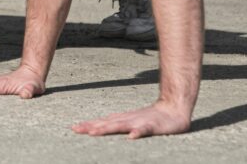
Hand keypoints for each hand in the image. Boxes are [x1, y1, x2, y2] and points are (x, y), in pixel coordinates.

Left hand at [71, 101, 191, 138]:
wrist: (173, 109)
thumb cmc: (151, 118)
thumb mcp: (131, 121)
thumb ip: (117, 123)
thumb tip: (100, 126)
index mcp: (122, 120)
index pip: (102, 122)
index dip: (88, 125)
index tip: (73, 128)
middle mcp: (127, 119)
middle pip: (106, 123)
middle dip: (91, 127)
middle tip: (75, 130)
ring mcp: (139, 121)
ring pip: (120, 125)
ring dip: (106, 128)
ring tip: (93, 133)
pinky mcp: (152, 126)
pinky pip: (144, 130)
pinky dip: (137, 132)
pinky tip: (131, 137)